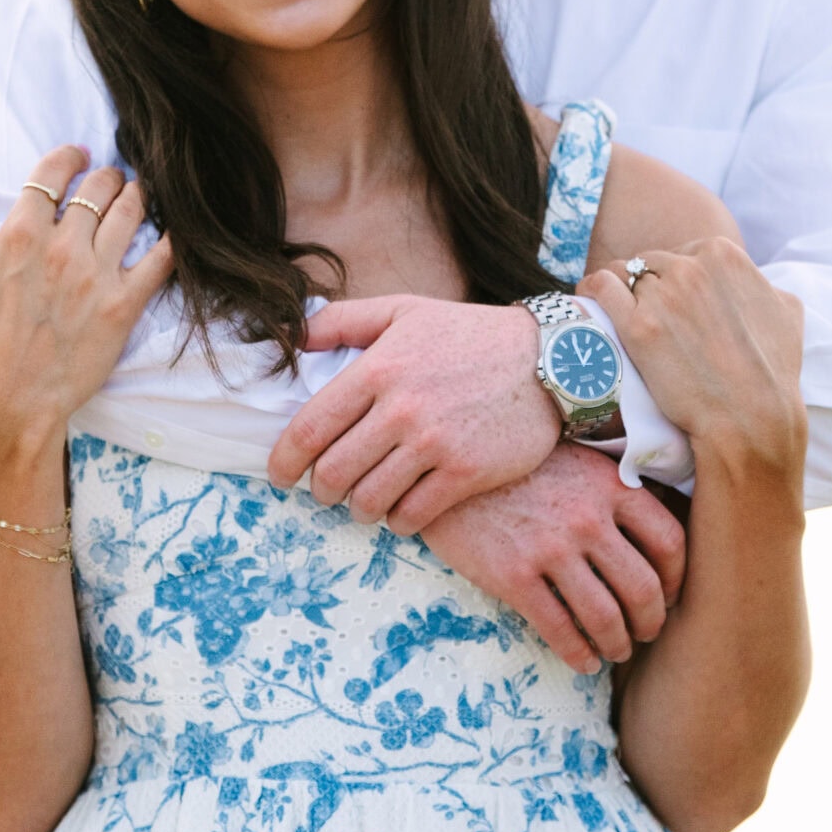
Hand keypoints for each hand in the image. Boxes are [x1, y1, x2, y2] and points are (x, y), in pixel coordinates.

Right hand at [0, 144, 172, 460]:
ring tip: (138, 194)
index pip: (52, 172)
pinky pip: (161, 258)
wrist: (11, 401)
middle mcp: (62, 248)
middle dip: (106, 174)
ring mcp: (96, 276)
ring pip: (131, 210)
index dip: (68, 155)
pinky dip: (170, 237)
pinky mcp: (124, 305)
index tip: (78, 154)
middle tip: (109, 177)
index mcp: (20, 236)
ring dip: (137, 194)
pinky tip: (170, 231)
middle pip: (98, 186)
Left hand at [268, 295, 559, 528]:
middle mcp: (400, 409)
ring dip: (358, 508)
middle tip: (326, 489)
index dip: (284, 462)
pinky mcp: (466, 473)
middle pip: (333, 473)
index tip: (281, 476)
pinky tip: (400, 510)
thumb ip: (343, 320)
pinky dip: (398, 520)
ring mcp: (434, 443)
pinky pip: (412, 516)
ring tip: (364, 501)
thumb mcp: (404, 311)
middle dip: (321, 489)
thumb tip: (294, 337)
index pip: (308, 429)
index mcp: (376, 369)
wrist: (551, 360)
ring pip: (369, 501)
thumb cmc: (470, 335)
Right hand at [422, 442, 686, 672]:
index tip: (670, 595)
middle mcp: (587, 517)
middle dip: (651, 622)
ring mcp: (551, 548)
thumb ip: (612, 490)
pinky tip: (581, 661)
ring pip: (606, 617)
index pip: (669, 540)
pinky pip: (559, 630)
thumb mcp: (572, 460)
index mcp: (610, 484)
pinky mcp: (514, 575)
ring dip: (617, 644)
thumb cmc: (515, 467)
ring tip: (614, 651)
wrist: (446, 470)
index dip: (677, 578)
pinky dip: (578, 655)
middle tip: (646, 633)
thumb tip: (649, 536)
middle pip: (644, 588)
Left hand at [581, 239, 805, 473]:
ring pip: (623, 274)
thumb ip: (763, 284)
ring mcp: (662, 295)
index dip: (677, 279)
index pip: (683, 252)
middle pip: (651, 263)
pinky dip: (592, 291)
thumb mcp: (787, 312)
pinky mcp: (637, 326)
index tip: (676, 304)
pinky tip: (590, 300)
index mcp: (723, 254)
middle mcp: (690, 267)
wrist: (751, 419)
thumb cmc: (772, 372)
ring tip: (622, 316)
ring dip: (622, 292)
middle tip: (653, 318)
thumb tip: (756, 282)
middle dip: (650, 286)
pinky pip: (599, 286)